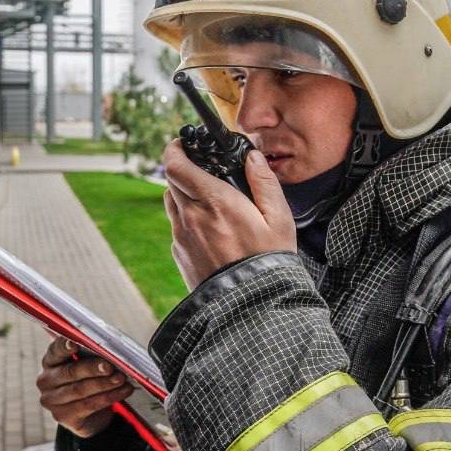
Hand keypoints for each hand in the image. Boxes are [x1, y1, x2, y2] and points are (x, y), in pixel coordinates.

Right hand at [36, 337, 133, 437]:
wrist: (90, 415)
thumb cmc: (89, 380)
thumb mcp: (88, 366)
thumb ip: (92, 356)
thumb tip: (110, 352)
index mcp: (50, 361)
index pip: (55, 351)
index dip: (64, 347)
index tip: (75, 344)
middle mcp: (46, 380)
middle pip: (70, 372)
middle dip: (92, 368)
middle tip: (110, 366)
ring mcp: (51, 400)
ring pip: (80, 390)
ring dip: (104, 384)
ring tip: (121, 379)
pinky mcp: (62, 416)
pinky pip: (88, 405)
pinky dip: (108, 397)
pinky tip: (123, 391)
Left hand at [162, 143, 295, 288]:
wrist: (251, 306)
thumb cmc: (268, 262)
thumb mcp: (279, 218)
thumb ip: (264, 182)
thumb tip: (252, 156)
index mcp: (214, 202)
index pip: (175, 165)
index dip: (174, 149)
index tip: (182, 144)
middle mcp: (191, 217)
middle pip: (171, 180)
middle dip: (183, 169)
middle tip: (202, 169)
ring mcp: (181, 238)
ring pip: (171, 203)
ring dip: (184, 194)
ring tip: (209, 200)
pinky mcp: (180, 255)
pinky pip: (177, 227)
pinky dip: (188, 219)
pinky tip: (212, 230)